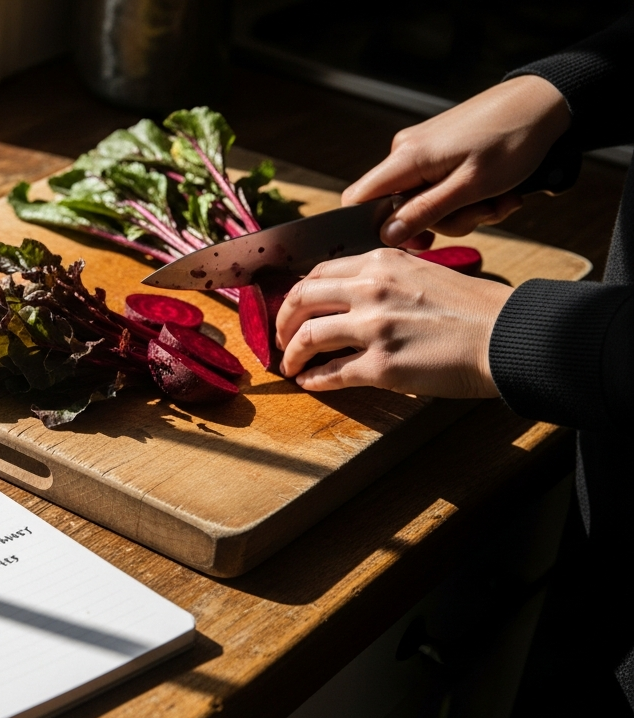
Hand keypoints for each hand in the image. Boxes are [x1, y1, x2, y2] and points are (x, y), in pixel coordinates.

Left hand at [275, 249, 513, 397]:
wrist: (508, 335)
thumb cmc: (475, 308)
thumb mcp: (424, 273)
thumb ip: (385, 278)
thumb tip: (352, 295)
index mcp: (381, 262)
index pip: (318, 273)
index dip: (298, 294)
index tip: (293, 309)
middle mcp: (371, 289)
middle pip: (301, 300)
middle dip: (282, 322)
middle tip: (280, 339)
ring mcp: (373, 327)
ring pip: (307, 337)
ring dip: (291, 354)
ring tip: (289, 365)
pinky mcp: (381, 365)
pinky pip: (331, 374)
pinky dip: (314, 380)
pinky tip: (310, 383)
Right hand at [343, 75, 569, 245]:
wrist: (543, 103)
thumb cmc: (511, 140)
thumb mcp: (471, 186)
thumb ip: (425, 212)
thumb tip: (387, 235)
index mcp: (406, 158)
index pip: (357, 199)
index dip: (373, 227)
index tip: (410, 242)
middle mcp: (407, 152)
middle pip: (399, 206)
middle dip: (441, 221)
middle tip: (481, 215)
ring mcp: (424, 151)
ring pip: (426, 200)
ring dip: (463, 210)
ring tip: (499, 200)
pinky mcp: (441, 151)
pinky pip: (442, 186)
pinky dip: (468, 196)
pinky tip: (496, 190)